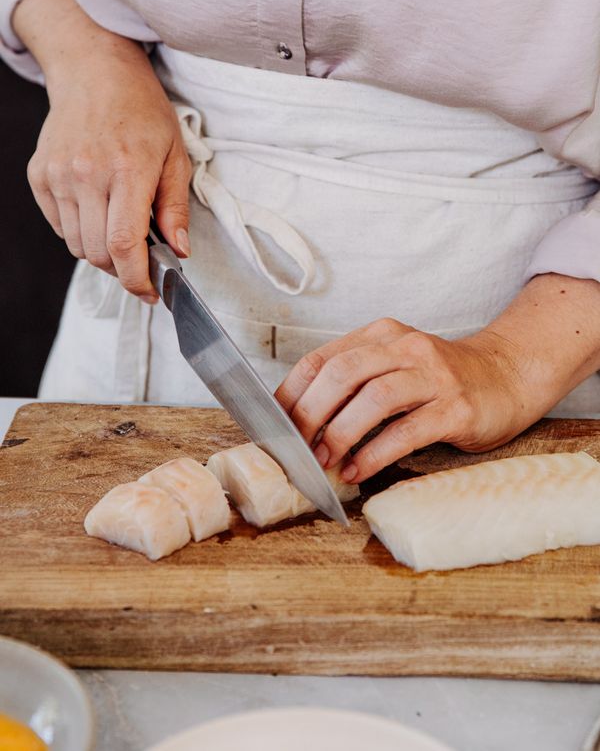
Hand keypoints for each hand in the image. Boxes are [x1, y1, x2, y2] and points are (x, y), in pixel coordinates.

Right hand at [27, 48, 190, 301]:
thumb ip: (176, 207)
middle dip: (123, 269)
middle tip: (141, 259)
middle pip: (99, 253)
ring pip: (77, 245)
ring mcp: (58, 175)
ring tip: (119, 227)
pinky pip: (59, 226)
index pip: (125, 244)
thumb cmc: (141, 112)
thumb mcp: (175, 156)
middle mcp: (87, 174)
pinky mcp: (40, 175)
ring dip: (101, 251)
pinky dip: (80, 231)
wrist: (95, 74)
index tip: (150, 293)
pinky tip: (97, 209)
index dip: (137, 279)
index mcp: (127, 170)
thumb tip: (179, 251)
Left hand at [276, 316, 553, 483]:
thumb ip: (355, 382)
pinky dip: (375, 454)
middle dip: (310, 414)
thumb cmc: (441, 381)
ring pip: (373, 399)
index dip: (292, 393)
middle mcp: (405, 348)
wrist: (507, 377)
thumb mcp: (394, 366)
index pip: (322, 359)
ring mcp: (433, 375)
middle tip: (296, 448)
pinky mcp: (456, 407)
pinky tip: (358, 471)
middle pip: (342, 374)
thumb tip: (301, 421)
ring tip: (325, 462)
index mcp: (381, 335)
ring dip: (340, 434)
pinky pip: (407, 430)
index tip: (275, 424)